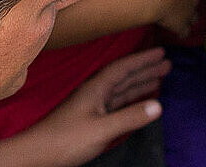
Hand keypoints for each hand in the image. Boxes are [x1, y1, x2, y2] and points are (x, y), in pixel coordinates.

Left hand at [25, 48, 170, 165]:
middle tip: (167, 63)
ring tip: (159, 78)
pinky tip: (139, 101)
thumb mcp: (101, 130)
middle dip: (145, 69)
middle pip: (124, 76)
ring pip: (121, 89)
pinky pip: (116, 102)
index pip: (123, 68)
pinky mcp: (92, 118)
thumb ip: (129, 118)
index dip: (142, 60)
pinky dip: (131, 99)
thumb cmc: (66, 139)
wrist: (39, 152)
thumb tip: (158, 106)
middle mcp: (94, 92)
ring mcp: (92, 105)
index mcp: (96, 89)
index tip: (161, 53)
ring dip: (140, 82)